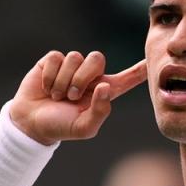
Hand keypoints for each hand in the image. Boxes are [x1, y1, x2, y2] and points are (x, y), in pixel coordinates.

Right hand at [9, 51, 146, 144]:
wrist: (31, 123)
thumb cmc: (60, 126)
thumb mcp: (84, 128)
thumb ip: (100, 111)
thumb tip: (105, 86)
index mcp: (103, 91)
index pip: (127, 78)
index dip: (140, 69)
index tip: (153, 60)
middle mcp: (90, 76)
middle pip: (97, 59)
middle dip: (82, 78)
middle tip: (71, 96)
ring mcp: (71, 66)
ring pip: (75, 58)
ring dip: (63, 80)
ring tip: (57, 96)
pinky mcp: (53, 61)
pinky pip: (56, 57)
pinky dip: (50, 75)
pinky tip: (46, 87)